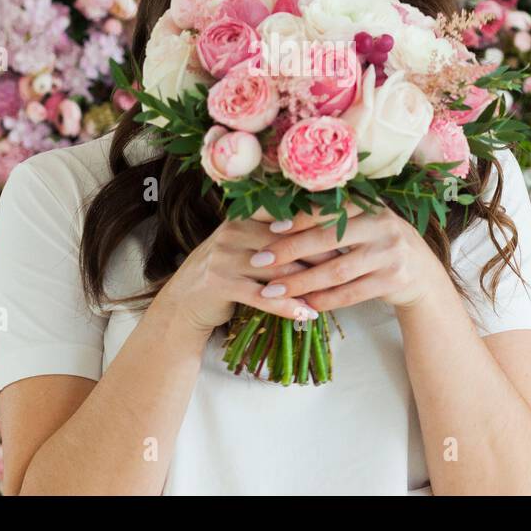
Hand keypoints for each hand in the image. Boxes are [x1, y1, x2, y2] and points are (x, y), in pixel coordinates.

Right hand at [160, 210, 331, 334]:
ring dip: (309, 284)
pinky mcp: (220, 284)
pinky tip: (308, 314)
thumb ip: (272, 236)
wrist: (183, 303)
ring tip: (334, 293)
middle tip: (348, 263)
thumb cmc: (224, 273)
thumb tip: (320, 232)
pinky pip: (263, 296)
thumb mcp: (243, 246)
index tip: (345, 231)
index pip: (285, 215)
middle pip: (286, 241)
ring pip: (277, 270)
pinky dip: (288, 306)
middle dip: (320, 253)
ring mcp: (224, 257)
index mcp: (242, 218)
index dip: (315, 223)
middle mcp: (232, 232)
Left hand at [247, 202, 440, 311]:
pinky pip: (351, 293)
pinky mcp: (394, 280)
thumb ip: (333, 221)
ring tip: (273, 291)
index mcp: (369, 206)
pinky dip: (325, 300)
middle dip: (290, 251)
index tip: (268, 229)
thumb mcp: (363, 226)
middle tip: (259, 261)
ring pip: (337, 270)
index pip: (328, 210)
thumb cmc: (379, 245)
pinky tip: (303, 305)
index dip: (297, 219)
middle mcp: (382, 225)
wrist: (423, 274)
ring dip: (301, 282)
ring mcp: (390, 253)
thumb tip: (278, 220)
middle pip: (328, 239)